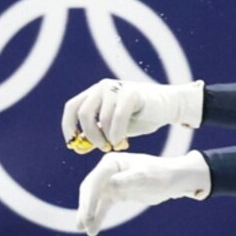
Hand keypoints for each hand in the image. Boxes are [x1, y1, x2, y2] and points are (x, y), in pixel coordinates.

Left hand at [61, 79, 204, 153]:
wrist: (166, 106)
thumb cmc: (139, 118)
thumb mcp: (112, 128)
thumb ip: (96, 135)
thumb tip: (77, 147)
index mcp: (94, 93)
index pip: (71, 108)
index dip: (68, 127)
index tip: (73, 145)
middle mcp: (102, 87)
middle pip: (83, 114)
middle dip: (91, 136)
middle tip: (103, 148)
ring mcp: (116, 88)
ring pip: (102, 118)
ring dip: (107, 138)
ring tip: (117, 145)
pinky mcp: (131, 93)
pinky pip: (118, 117)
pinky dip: (117, 133)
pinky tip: (122, 142)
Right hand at [76, 151, 210, 235]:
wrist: (174, 180)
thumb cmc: (161, 174)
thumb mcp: (145, 177)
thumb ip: (128, 180)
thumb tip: (109, 186)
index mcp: (112, 162)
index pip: (95, 181)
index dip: (89, 199)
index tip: (87, 216)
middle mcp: (108, 171)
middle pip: (91, 190)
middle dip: (86, 207)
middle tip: (83, 225)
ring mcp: (110, 182)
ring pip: (94, 199)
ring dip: (88, 214)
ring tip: (83, 229)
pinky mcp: (116, 193)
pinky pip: (103, 206)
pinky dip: (98, 217)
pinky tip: (92, 230)